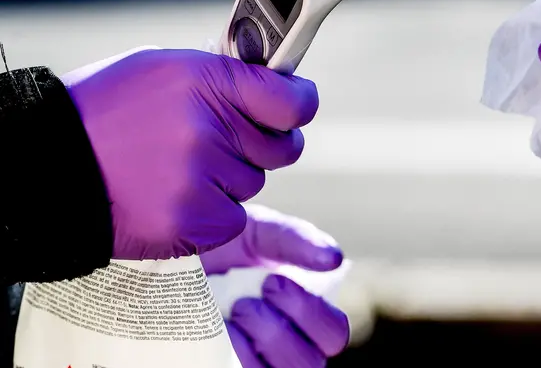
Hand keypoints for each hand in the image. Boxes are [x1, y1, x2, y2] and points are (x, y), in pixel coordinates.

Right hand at [61, 48, 318, 259]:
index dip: (299, 104)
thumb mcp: (161, 69)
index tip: (296, 106)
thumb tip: (271, 84)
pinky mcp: (194, 222)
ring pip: (252, 184)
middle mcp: (209, 129)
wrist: (46, 165)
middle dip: (262, 145)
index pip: (293, 101)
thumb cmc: (105, 111)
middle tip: (220, 141)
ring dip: (227, 179)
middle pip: (282, 148)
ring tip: (173, 167)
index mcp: (206, 81)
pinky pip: (232, 218)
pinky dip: (210, 212)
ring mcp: (202, 179)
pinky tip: (169, 196)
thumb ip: (221, 79)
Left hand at [202, 207, 348, 367]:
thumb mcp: (255, 232)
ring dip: (252, 343)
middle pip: (310, 363)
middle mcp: (286, 349)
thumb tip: (335, 259)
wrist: (160, 263)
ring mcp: (257, 367)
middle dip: (278, 329)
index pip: (333, 334)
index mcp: (302, 315)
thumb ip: (295, 239)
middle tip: (245, 301)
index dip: (311, 312)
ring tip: (229, 315)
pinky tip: (212, 332)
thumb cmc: (217, 246)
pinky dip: (230, 355)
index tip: (272, 282)